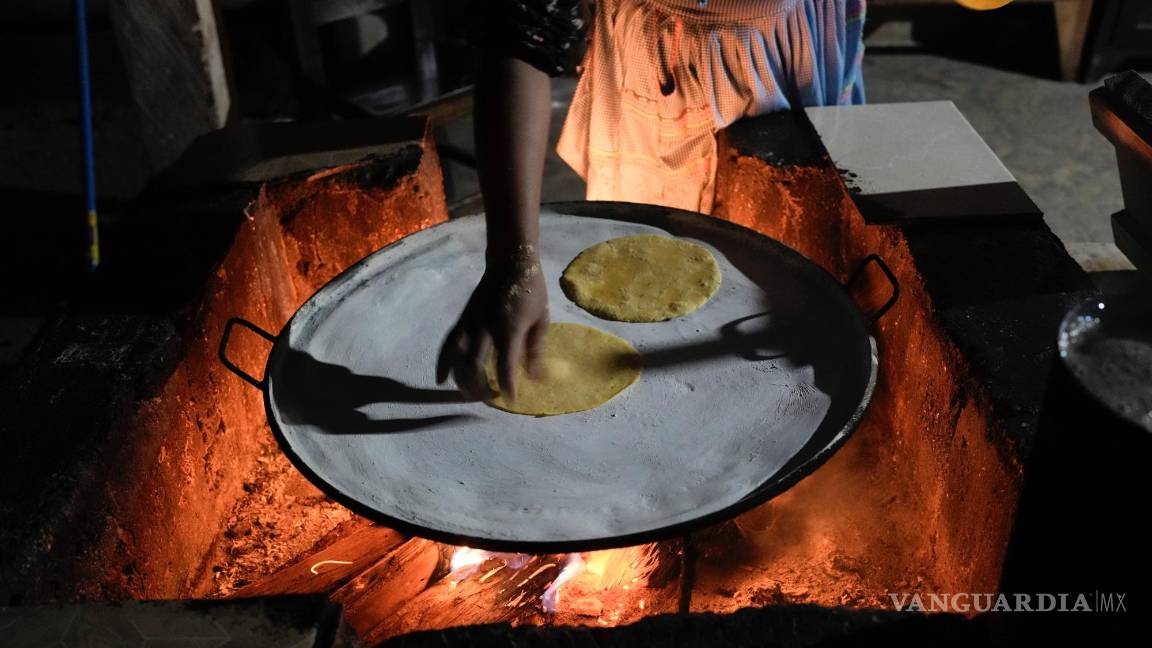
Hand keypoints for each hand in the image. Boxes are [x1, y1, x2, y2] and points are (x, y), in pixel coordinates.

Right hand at [436, 246, 548, 400]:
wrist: (509, 262)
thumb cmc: (530, 291)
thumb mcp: (541, 319)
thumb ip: (536, 349)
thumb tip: (535, 377)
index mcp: (509, 328)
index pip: (505, 363)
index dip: (507, 385)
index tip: (510, 400)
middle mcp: (485, 327)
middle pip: (474, 365)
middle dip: (480, 388)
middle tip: (491, 397)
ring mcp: (470, 323)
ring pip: (457, 358)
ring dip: (461, 380)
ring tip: (471, 393)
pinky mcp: (461, 319)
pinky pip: (447, 344)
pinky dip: (442, 363)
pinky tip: (441, 380)